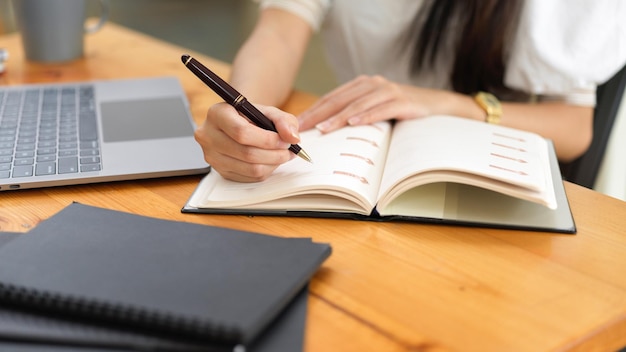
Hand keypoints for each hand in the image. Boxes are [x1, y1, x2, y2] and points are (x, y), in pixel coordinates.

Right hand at [194, 102, 300, 181]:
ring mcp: (212, 157)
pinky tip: (271, 161)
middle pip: (246, 153)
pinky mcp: (220, 171)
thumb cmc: (251, 117)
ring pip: (250, 169)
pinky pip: (249, 178)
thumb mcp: (268, 111)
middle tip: (289, 150)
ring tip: (283, 155)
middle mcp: (208, 136)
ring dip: (273, 164)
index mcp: (217, 114)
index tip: (285, 141)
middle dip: (275, 154)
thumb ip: (283, 120)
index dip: (268, 140)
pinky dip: (266, 171)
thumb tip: (292, 138)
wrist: (237, 124)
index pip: (241, 132)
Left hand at [298, 75, 435, 131]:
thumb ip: (354, 113)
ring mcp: (387, 91)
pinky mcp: (402, 101)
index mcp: (361, 85)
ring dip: (339, 117)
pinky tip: (354, 123)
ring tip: (324, 129)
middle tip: (303, 128)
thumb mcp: (374, 108)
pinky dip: (366, 116)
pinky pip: (380, 109)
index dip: (313, 110)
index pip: (331, 98)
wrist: (434, 104)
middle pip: (339, 100)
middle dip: (319, 114)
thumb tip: (326, 130)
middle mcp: (372, 84)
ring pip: (357, 104)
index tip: (297, 124)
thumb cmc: (399, 109)